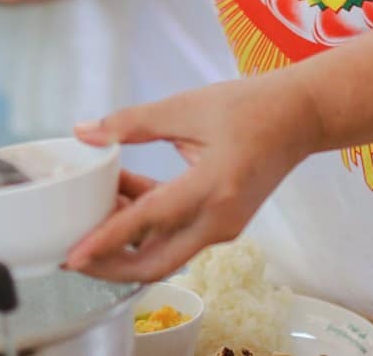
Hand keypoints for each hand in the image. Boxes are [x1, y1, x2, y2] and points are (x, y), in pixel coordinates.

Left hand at [64, 73, 314, 281]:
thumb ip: (132, 122)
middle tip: (72, 253)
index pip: (149, 222)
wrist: (300, 117)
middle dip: (110, 265)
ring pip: (164, 253)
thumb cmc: (250, 107)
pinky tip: (124, 193)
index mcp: (212, 188)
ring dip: (127, 241)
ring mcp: (222, 227)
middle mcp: (219, 219)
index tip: (73, 255)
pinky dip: (148, 225)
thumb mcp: (186, 108)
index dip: (106, 240)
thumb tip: (85, 132)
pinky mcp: (222, 223)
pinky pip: (177, 236)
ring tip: (92, 210)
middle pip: (155, 263)